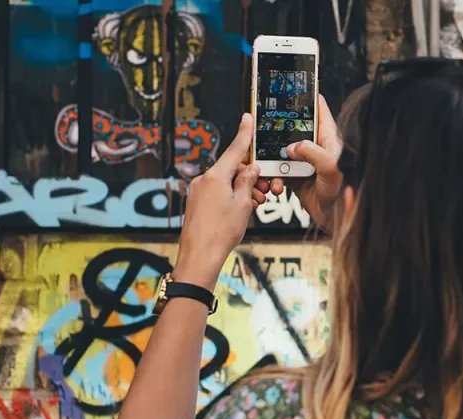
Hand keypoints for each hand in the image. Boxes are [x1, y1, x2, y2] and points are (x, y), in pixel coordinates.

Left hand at [173, 113, 262, 289]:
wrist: (200, 256)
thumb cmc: (221, 232)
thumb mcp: (243, 204)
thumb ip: (248, 182)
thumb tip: (250, 169)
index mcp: (216, 176)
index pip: (235, 149)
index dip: (244, 134)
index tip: (247, 118)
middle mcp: (204, 180)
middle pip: (232, 168)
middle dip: (250, 176)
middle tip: (265, 189)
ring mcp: (198, 191)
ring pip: (226, 182)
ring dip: (242, 189)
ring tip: (255, 205)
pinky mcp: (196, 203)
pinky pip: (218, 192)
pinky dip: (232, 196)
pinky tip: (241, 210)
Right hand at [266, 94, 342, 230]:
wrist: (335, 218)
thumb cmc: (342, 191)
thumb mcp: (330, 167)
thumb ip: (312, 153)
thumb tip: (293, 147)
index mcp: (328, 138)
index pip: (319, 109)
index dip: (308, 96)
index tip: (294, 86)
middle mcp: (316, 146)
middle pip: (294, 127)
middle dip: (279, 129)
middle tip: (265, 127)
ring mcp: (305, 160)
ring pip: (282, 150)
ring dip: (272, 158)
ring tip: (269, 166)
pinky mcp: (296, 175)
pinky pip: (279, 170)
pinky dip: (274, 177)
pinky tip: (275, 185)